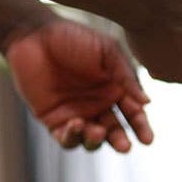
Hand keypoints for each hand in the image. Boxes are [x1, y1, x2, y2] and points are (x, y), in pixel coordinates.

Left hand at [6, 18, 152, 152]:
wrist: (35, 35)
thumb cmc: (73, 37)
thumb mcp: (107, 51)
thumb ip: (127, 76)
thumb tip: (147, 103)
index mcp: (115, 89)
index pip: (133, 114)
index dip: (141, 128)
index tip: (147, 139)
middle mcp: (99, 105)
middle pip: (115, 132)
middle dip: (121, 142)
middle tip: (124, 146)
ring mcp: (77, 114)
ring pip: (92, 140)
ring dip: (97, 140)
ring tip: (96, 130)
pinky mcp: (54, 121)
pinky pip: (67, 138)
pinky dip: (73, 137)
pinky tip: (76, 124)